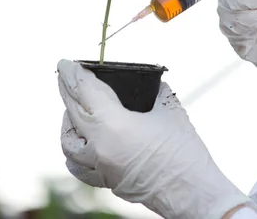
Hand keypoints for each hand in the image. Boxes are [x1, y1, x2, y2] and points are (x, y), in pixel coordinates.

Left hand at [57, 59, 256, 218]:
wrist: (192, 192)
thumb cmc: (184, 151)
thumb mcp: (171, 111)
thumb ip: (157, 94)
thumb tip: (153, 84)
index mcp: (113, 124)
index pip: (85, 92)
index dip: (73, 75)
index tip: (65, 64)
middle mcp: (99, 146)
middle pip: (73, 112)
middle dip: (67, 90)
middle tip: (64, 75)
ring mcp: (100, 166)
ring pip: (69, 141)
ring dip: (68, 122)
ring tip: (71, 109)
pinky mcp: (107, 181)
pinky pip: (79, 166)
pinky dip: (74, 152)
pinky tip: (78, 144)